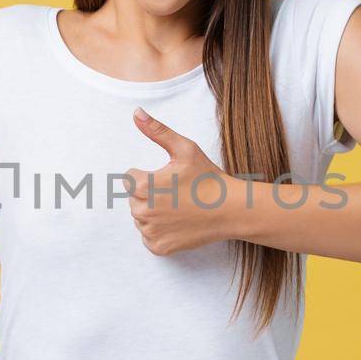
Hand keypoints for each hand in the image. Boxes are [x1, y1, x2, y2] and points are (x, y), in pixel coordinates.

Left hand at [123, 107, 233, 255]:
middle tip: (177, 193)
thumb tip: (136, 112)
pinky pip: (149, 237)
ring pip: (140, 219)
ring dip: (153, 213)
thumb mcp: (184, 149)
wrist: (231, 210)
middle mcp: (142, 212)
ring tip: (179, 208)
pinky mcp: (159, 247)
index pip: (129, 178)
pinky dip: (160, 231)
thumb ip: (157, 131)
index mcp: (142, 186)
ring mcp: (150, 232)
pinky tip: (179, 223)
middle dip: (149, 194)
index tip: (170, 179)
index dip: (149, 176)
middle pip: (133, 199)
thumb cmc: (208, 177)